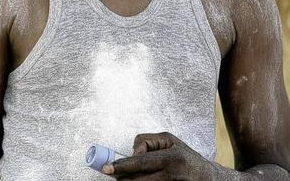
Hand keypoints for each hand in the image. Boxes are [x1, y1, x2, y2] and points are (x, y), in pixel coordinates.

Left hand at [103, 132, 218, 179]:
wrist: (211, 178)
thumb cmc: (187, 156)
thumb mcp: (169, 140)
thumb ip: (147, 142)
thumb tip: (131, 153)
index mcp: (172, 158)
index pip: (141, 162)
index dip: (122, 166)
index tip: (107, 168)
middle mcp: (173, 175)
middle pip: (140, 180)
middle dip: (123, 178)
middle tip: (111, 175)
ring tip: (124, 178)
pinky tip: (138, 180)